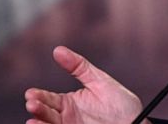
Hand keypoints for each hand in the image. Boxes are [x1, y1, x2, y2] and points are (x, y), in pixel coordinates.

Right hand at [25, 46, 145, 123]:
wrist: (137, 122)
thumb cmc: (121, 104)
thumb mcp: (100, 81)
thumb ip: (79, 66)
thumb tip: (58, 50)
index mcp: (70, 102)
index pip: (49, 98)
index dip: (39, 97)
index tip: (30, 94)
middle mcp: (68, 117)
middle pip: (47, 113)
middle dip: (37, 108)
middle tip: (31, 102)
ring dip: (40, 120)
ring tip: (32, 118)